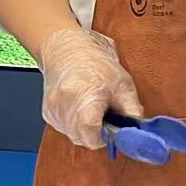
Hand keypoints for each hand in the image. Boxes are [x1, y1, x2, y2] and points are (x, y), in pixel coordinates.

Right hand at [36, 28, 143, 149]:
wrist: (66, 47)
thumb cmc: (95, 61)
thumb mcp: (122, 84)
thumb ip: (132, 111)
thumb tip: (138, 131)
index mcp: (85, 100)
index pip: (93, 137)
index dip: (106, 138)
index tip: (113, 129)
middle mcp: (65, 108)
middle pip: (83, 139)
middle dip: (97, 132)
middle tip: (104, 113)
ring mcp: (54, 111)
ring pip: (74, 136)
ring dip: (86, 128)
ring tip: (91, 105)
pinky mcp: (48, 113)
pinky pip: (65, 128)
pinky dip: (75, 123)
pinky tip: (80, 105)